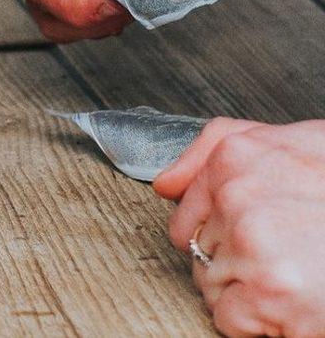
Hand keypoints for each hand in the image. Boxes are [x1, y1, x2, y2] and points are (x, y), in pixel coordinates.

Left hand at [154, 119, 324, 336]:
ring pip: (211, 284)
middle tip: (288, 255)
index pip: (185, 209)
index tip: (257, 236)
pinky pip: (227, 318)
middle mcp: (238, 194)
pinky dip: (258, 324)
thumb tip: (166, 183)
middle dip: (235, 261)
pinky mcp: (266, 291)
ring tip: (297, 275)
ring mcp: (251, 242)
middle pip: (198, 249)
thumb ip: (224, 148)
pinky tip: (294, 302)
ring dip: (248, 292)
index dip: (220, 232)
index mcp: (240, 156)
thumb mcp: (299, 144)